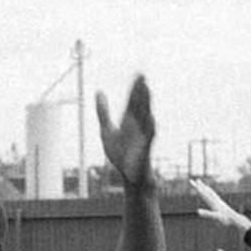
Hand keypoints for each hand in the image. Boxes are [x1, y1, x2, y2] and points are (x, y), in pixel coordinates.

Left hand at [95, 74, 154, 188]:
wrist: (128, 175)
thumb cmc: (120, 154)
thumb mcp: (106, 131)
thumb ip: (103, 112)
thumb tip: (99, 92)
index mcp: (129, 121)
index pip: (133, 101)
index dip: (135, 89)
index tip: (138, 74)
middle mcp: (137, 126)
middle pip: (140, 105)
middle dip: (141, 92)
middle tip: (142, 76)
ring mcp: (142, 136)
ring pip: (145, 116)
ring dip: (146, 104)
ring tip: (146, 90)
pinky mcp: (145, 148)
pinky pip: (149, 136)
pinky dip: (150, 127)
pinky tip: (151, 117)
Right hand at [189, 177, 250, 233]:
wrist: (235, 219)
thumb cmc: (225, 219)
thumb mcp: (215, 217)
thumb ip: (207, 214)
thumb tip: (198, 211)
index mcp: (213, 202)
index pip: (203, 194)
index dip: (198, 188)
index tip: (193, 183)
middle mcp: (215, 200)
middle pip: (206, 191)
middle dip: (199, 186)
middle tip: (194, 180)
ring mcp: (218, 201)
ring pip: (210, 192)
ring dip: (205, 187)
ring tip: (201, 183)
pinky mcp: (220, 204)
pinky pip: (214, 196)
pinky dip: (210, 192)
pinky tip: (210, 192)